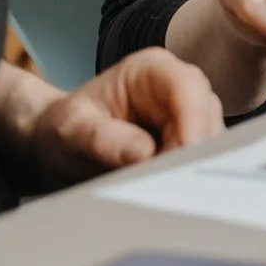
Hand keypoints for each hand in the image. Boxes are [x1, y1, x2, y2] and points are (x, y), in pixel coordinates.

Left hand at [20, 47, 224, 189]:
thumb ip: (103, 138)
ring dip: (189, 169)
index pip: (187, 86)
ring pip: (209, 143)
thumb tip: (143, 153)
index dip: (194, 119)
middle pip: (205, 117)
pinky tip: (166, 195)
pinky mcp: (185, 145)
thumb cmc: (63, 129)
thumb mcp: (70, 130)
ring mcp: (184, 118)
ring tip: (158, 193)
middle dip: (192, 153)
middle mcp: (175, 89)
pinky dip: (186, 180)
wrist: (56, 147)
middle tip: (168, 187)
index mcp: (149, 70)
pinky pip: (199, 163)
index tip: (187, 154)